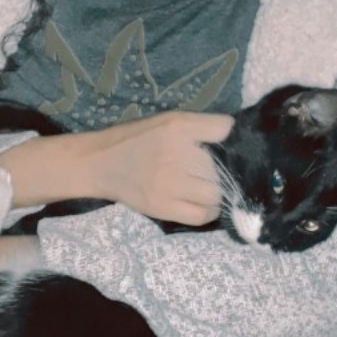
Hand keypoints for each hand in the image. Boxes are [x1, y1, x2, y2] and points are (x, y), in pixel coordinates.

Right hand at [90, 110, 233, 226]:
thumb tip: (236, 135)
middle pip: (224, 166)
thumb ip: (201, 125)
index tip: (234, 142)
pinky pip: (203, 215)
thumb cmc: (139, 138)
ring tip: (213, 187)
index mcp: (178, 127)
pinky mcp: (163, 208)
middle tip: (224, 169)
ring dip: (221, 192)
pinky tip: (206, 203)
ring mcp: (170, 184)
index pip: (224, 130)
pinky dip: (211, 211)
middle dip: (229, 168)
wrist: (100, 163)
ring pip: (217, 193)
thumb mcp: (170, 120)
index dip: (234, 136)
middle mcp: (176, 154)